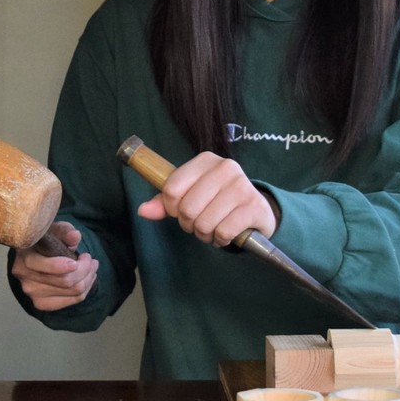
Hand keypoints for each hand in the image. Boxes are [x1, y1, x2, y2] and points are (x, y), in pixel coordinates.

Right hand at [10, 222, 97, 310]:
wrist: (34, 254)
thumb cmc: (46, 239)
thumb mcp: (55, 229)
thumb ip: (64, 231)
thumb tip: (75, 236)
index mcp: (24, 254)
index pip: (44, 266)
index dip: (64, 265)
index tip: (83, 256)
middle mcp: (24, 275)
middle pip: (65, 281)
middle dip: (85, 269)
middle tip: (90, 259)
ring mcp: (31, 292)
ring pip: (72, 292)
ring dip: (87, 279)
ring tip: (91, 267)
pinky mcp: (40, 303)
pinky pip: (71, 301)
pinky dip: (84, 290)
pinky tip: (86, 279)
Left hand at [136, 151, 276, 245]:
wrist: (257, 210)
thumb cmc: (217, 201)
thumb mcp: (191, 195)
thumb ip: (165, 202)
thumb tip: (143, 210)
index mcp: (205, 160)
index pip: (171, 189)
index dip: (171, 208)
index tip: (181, 211)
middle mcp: (225, 168)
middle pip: (187, 208)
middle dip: (189, 224)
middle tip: (200, 223)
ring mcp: (242, 186)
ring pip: (204, 223)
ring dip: (205, 234)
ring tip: (213, 229)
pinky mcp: (254, 206)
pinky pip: (223, 232)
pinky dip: (221, 239)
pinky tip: (227, 233)